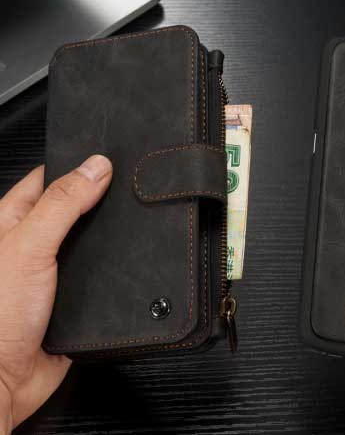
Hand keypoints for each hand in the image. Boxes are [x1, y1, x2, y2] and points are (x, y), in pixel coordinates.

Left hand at [0, 156, 111, 433]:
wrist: (5, 380)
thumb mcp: (29, 246)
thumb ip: (62, 205)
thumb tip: (95, 167)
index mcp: (15, 222)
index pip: (50, 178)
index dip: (78, 165)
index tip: (109, 157)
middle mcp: (37, 242)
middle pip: (77, 206)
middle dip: (103, 198)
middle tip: (131, 187)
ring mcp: (59, 268)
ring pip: (95, 238)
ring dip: (114, 234)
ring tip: (139, 219)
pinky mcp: (78, 293)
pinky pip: (105, 270)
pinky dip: (120, 264)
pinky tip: (133, 258)